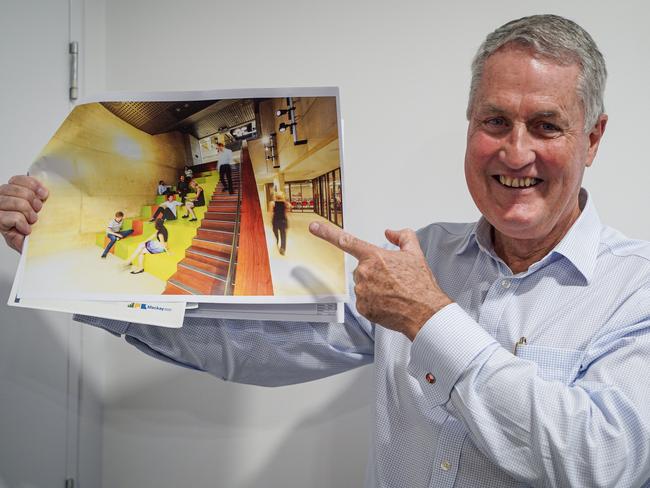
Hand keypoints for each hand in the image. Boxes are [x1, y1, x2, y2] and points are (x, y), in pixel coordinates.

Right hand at [0, 175, 48, 252]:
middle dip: (31, 200)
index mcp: (11, 194)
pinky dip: (23, 223)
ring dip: (28, 213)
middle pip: (15, 189)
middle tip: (37, 211)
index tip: (43, 194)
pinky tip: (26, 228)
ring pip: (16, 202)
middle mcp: (2, 200)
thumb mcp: (39, 211)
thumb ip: (39, 198)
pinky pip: (13, 217)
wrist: (31, 250)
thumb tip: (46, 191)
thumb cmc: (34, 231)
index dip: (32, 184)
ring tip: (32, 221)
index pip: (17, 179)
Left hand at [309, 222, 451, 340]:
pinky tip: (389, 303)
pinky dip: (375, 302)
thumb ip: (402, 236)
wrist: (425, 312)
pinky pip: (364, 301)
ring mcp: (362, 291)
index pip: (347, 241)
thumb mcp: (415, 253)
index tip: (314, 227)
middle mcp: (364, 273)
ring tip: (394, 293)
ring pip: (363, 286)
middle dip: (375, 273)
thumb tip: (390, 232)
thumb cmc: (420, 285)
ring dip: (375, 288)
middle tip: (393, 280)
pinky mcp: (363, 308)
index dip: (327, 233)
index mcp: (374, 257)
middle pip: (362, 269)